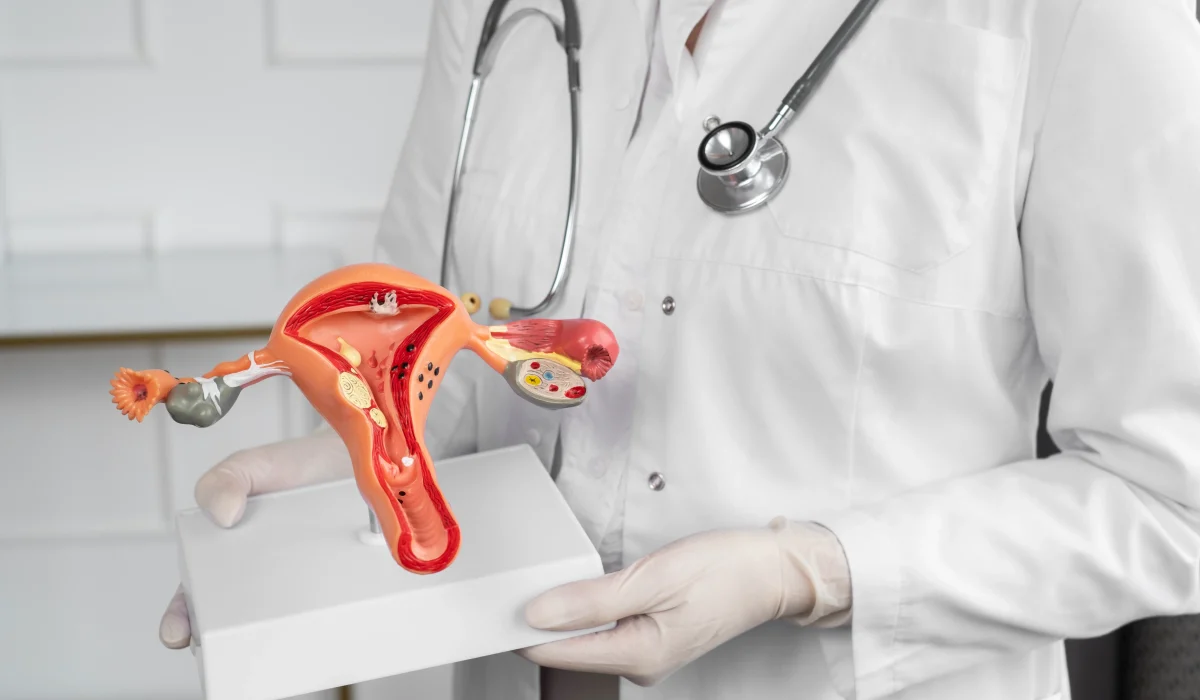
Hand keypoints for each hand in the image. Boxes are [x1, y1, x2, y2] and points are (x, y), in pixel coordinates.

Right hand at [158, 428, 350, 648]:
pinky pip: (319, 610)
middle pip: (230, 619)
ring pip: (274, 622)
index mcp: (221, 553)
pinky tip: (320, 628)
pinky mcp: (327, 582)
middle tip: (221, 648)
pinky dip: (316, 622)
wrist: (345, 459)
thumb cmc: (290, 468)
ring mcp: (292, 581)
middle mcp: (253, 575)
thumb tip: (221, 512)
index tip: (177, 634)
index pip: (193, 594)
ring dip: (271, 636)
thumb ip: (225, 479)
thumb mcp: (250, 467)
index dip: (181, 618)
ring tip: (273, 643)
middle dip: (222, 640)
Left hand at [516, 518, 851, 685]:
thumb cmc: (726, 570)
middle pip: (567, 648)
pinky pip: (604, 629)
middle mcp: (638, 664)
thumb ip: (591, 599)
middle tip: (519, 581)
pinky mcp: (652, 638)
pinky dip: (587, 610)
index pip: (555, 651)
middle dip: (540, 618)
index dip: (519, 627)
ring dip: (564, 612)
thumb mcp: (653, 577)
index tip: (496, 603)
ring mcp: (646, 654)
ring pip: (585, 638)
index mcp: (637, 655)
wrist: (774, 570)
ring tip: (552, 580)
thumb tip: (539, 614)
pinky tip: (585, 589)